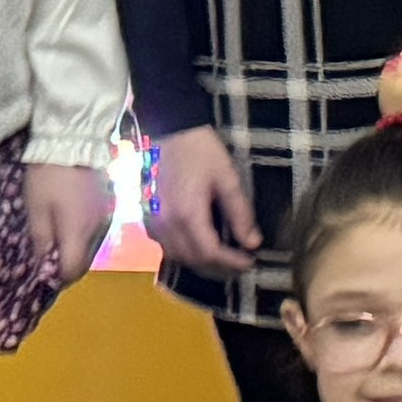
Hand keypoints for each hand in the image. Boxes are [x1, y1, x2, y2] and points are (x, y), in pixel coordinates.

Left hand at [27, 162, 113, 294]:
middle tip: (46, 262)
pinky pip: (96, 234)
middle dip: (66, 267)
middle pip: (85, 263)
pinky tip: (70, 230)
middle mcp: (98, 230)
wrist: (74, 143)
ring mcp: (106, 218)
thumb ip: (41, 240)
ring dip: (75, 254)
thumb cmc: (48, 178)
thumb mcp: (36, 209)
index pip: (72, 270)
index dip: (56, 278)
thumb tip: (43, 265)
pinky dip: (83, 240)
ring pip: (92, 249)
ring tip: (56, 246)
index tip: (41, 274)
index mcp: (78, 232)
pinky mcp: (108, 208)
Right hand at [150, 125, 263, 277]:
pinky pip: (165, 246)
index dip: (231, 263)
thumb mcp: (228, 179)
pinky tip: (201, 248)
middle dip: (219, 268)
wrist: (172, 133)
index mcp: (187, 215)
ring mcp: (153, 222)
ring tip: (225, 260)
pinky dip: (185, 253)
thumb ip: (240, 213)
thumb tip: (253, 243)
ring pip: (177, 257)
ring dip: (201, 263)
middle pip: (192, 260)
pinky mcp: (148, 218)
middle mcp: (166, 224)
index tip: (251, 262)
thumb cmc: (203, 152)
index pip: (210, 253)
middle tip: (241, 265)